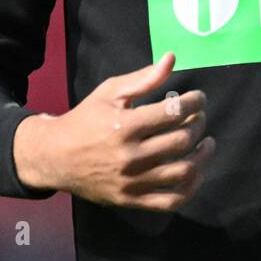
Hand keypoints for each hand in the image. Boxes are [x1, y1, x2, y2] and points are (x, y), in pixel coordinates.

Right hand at [12, 51, 215, 207]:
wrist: (55, 157)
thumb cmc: (85, 120)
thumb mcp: (110, 93)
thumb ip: (143, 78)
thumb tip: (171, 59)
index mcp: (125, 126)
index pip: (174, 112)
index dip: (194, 102)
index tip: (198, 98)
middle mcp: (130, 156)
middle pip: (182, 140)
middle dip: (198, 124)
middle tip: (198, 117)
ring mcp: (132, 182)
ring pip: (183, 172)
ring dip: (202, 155)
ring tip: (205, 142)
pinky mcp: (132, 200)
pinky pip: (172, 201)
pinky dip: (191, 187)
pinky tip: (196, 172)